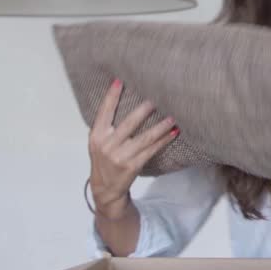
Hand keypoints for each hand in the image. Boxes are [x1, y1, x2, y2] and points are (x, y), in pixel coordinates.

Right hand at [87, 79, 177, 218]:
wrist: (105, 188)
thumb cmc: (104, 159)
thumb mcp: (98, 141)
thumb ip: (106, 125)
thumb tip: (122, 99)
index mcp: (97, 135)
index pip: (104, 112)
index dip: (111, 96)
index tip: (120, 80)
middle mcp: (107, 145)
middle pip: (129, 123)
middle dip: (144, 110)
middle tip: (157, 97)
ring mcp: (120, 156)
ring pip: (145, 137)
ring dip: (161, 126)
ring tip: (173, 116)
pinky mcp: (132, 166)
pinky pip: (152, 150)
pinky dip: (164, 140)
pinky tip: (173, 133)